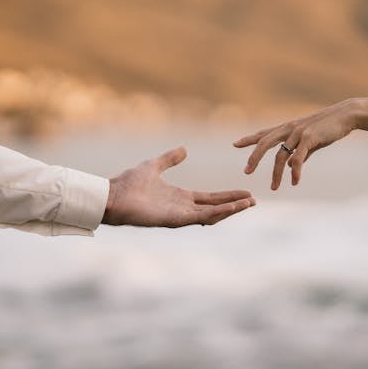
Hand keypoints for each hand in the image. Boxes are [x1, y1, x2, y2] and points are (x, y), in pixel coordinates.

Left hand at [102, 147, 255, 226]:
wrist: (113, 195)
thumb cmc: (128, 183)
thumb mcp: (154, 166)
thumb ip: (169, 159)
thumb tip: (184, 149)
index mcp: (180, 197)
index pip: (210, 198)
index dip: (227, 196)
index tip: (245, 192)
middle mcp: (183, 208)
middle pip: (216, 207)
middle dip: (235, 204)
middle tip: (254, 201)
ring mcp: (180, 215)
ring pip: (212, 214)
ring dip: (231, 209)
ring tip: (248, 203)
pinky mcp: (175, 219)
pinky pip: (201, 217)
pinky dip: (218, 212)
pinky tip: (231, 207)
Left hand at [234, 99, 360, 189]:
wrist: (346, 115)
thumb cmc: (328, 127)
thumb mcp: (309, 141)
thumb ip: (298, 153)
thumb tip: (289, 166)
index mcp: (287, 128)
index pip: (264, 134)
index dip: (249, 139)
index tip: (235, 144)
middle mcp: (289, 129)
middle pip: (265, 143)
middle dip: (254, 157)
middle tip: (246, 172)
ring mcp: (298, 133)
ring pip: (280, 155)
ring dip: (276, 174)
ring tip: (273, 188)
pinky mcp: (309, 138)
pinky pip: (298, 158)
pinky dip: (295, 172)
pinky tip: (294, 182)